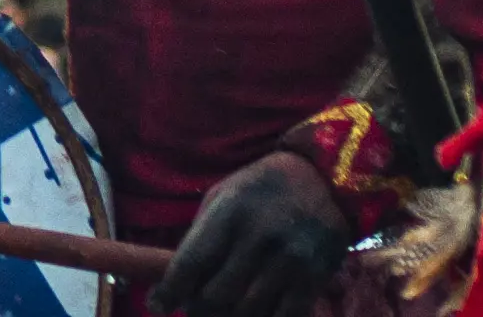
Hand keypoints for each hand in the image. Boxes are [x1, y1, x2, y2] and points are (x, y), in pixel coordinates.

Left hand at [155, 151, 348, 316]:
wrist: (324, 179)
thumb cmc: (261, 189)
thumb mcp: (225, 195)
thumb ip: (202, 235)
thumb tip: (177, 279)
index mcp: (230, 211)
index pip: (192, 262)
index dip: (170, 290)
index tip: (158, 304)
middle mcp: (259, 237)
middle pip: (216, 295)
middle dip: (199, 308)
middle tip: (194, 307)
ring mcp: (289, 260)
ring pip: (247, 311)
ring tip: (222, 310)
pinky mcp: (314, 277)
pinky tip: (255, 313)